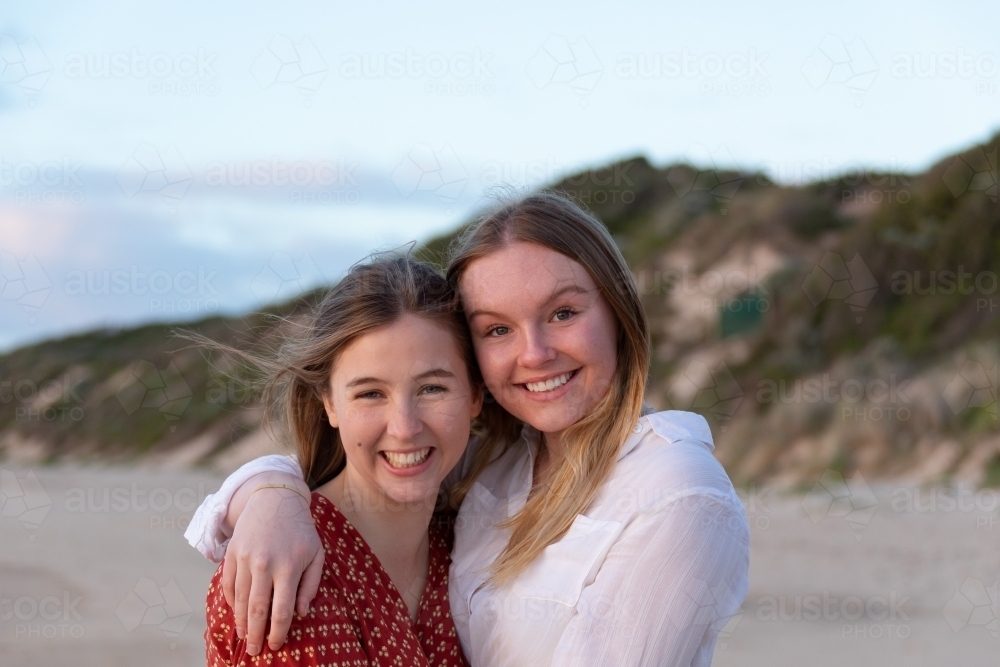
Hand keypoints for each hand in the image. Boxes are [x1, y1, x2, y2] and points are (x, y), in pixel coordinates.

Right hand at [222, 484, 323, 655]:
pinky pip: (228, 584)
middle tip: (255, 651)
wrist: (274, 498)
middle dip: (256, 635)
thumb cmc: (300, 529)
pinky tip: (235, 613)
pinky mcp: (232, 553)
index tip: (276, 644)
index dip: (278, 632)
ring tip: (245, 636)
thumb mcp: (316, 554)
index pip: (281, 610)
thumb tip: (301, 613)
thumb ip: (310, 585)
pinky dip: (230, 602)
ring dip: (241, 622)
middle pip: (257, 610)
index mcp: (289, 567)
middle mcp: (264, 564)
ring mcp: (245, 558)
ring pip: (239, 600)